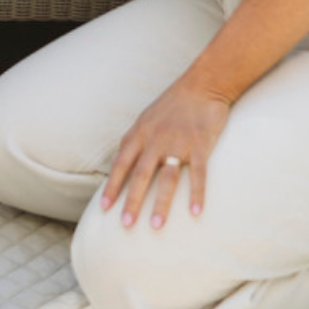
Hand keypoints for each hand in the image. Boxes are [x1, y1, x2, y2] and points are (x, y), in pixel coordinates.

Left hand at [101, 75, 232, 228]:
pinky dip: (196, 193)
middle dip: (132, 200)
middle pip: (140, 174)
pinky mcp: (200, 143)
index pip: (122, 162)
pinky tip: (195, 212)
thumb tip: (121, 161)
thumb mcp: (147, 117)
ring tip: (156, 226)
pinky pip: (198, 172)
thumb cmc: (174, 103)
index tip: (104, 208)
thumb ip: (135, 139)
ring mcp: (179, 141)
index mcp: (141, 132)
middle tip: (125, 225)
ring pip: (167, 176)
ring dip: (161, 202)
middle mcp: (156, 138)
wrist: (203, 83)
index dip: (112, 185)